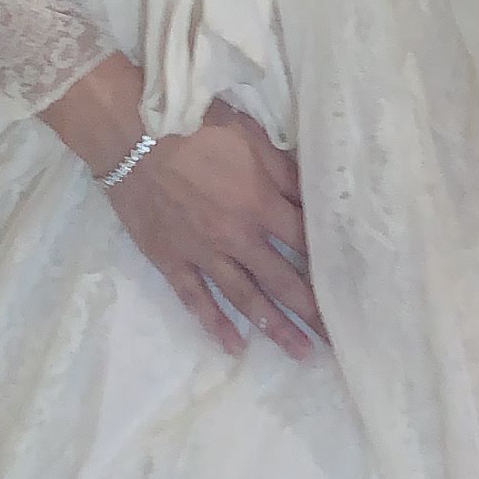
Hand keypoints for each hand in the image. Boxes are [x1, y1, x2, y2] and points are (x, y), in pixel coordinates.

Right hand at [112, 98, 325, 362]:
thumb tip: (314, 194)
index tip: (350, 287)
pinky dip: (214, 324)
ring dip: (275, 327)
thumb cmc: (194, 125)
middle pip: (285, 281)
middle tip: (338, 339)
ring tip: (300, 353)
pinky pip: (195, 299)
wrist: (128, 132)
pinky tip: (234, 347)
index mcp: (260, 203)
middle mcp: (237, 236)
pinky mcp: (170, 260)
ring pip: (245, 298)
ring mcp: (202, 252)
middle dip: (313, 312)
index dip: (330, 265)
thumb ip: (283, 171)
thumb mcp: (250, 136)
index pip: (306, 243)